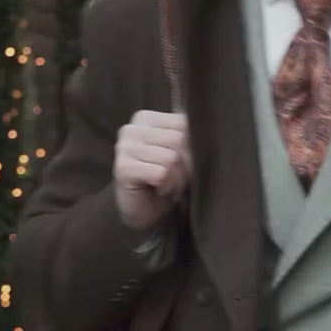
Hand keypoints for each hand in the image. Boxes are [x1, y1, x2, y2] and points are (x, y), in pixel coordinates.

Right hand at [114, 111, 190, 231]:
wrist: (142, 212)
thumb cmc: (163, 180)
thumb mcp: (177, 152)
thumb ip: (186, 137)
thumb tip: (206, 132)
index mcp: (144, 119)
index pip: (182, 123)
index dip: (191, 147)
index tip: (183, 163)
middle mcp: (132, 130)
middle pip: (177, 140)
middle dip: (185, 165)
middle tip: (177, 179)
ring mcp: (125, 148)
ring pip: (171, 158)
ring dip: (176, 179)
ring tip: (168, 185)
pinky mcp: (124, 168)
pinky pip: (162, 173)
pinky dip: (167, 186)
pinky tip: (159, 189)